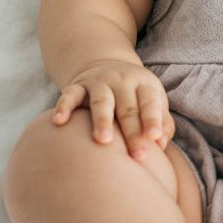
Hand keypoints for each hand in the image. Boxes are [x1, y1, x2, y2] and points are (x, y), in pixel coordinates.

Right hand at [51, 59, 175, 160]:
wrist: (107, 66)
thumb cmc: (136, 95)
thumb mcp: (154, 101)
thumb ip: (162, 122)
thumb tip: (162, 144)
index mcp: (144, 84)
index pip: (149, 103)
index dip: (153, 120)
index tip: (154, 138)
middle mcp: (122, 81)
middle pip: (127, 108)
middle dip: (131, 132)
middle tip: (137, 155)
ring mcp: (98, 82)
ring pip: (101, 101)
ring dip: (102, 120)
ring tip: (103, 141)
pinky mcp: (78, 85)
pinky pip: (69, 95)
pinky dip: (63, 106)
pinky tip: (59, 121)